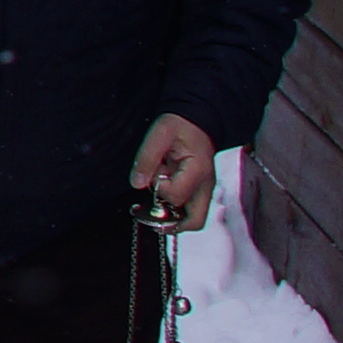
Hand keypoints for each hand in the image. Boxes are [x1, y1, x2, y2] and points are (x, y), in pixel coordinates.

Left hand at [129, 114, 217, 229]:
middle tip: (149, 213)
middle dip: (170, 222)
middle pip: (194, 221)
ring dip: (171, 219)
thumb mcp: (159, 134)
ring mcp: (204, 191)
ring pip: (193, 220)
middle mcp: (205, 186)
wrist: (196, 120)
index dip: (159, 189)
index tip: (154, 174)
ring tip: (153, 205)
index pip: (176, 195)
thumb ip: (147, 158)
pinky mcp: (199, 191)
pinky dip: (174, 212)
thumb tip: (137, 184)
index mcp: (198, 171)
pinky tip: (160, 200)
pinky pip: (189, 211)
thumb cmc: (180, 125)